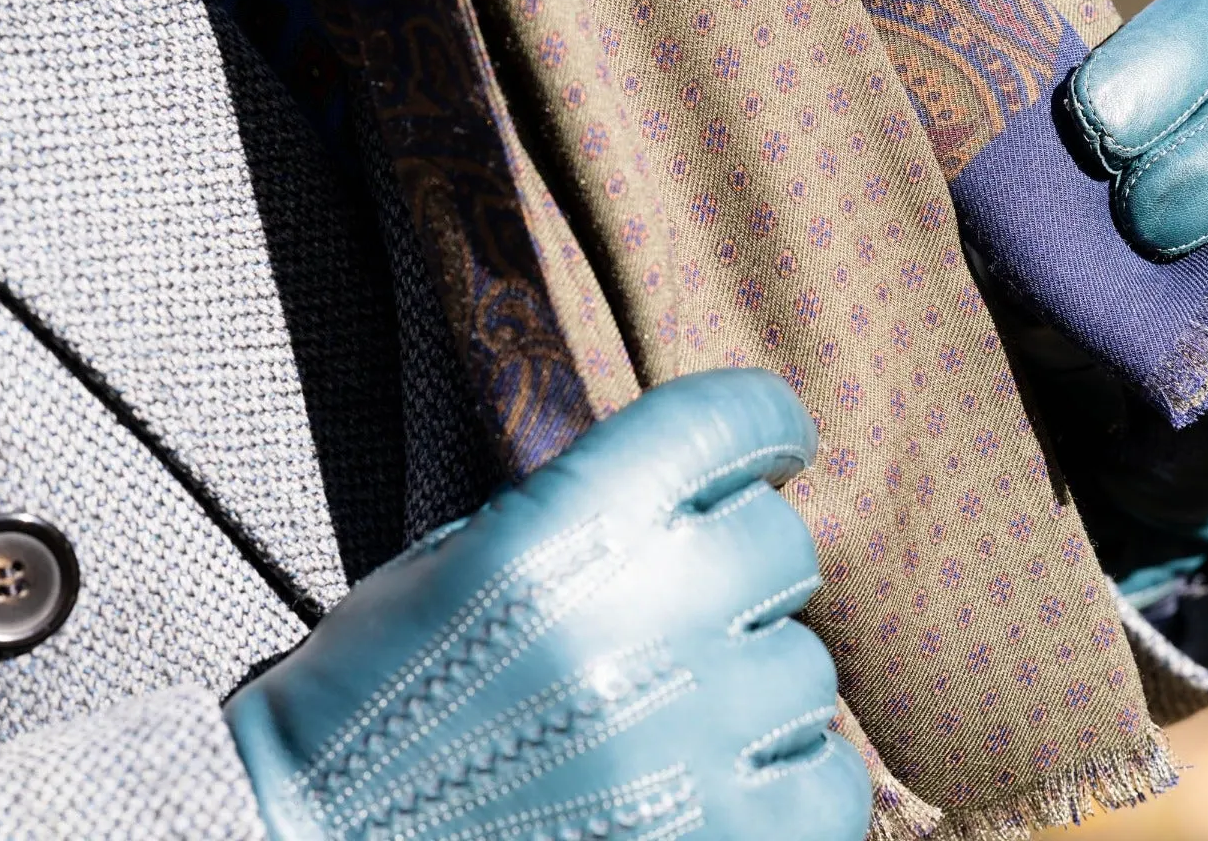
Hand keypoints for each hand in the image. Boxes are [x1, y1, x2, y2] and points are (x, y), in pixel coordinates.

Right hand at [225, 369, 870, 840]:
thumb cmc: (379, 697)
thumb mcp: (466, 556)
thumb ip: (597, 510)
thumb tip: (719, 489)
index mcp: (569, 531)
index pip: (736, 422)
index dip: (764, 428)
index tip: (769, 449)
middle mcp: (640, 627)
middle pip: (782, 547)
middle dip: (740, 567)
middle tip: (685, 607)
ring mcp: (686, 749)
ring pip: (805, 671)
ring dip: (752, 684)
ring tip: (675, 715)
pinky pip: (828, 785)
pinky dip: (786, 783)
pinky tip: (722, 784)